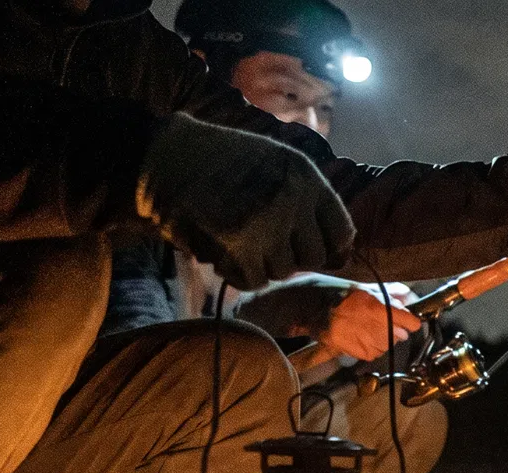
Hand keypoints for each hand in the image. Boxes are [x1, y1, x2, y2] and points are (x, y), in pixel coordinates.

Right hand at [135, 113, 354, 289]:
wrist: (165, 156)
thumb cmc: (220, 161)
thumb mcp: (275, 163)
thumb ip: (308, 202)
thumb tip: (341, 256)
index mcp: (307, 177)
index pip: (343, 233)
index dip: (330, 249)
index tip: (311, 251)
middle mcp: (295, 200)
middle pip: (313, 258)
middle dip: (290, 256)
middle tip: (262, 243)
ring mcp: (269, 224)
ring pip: (283, 271)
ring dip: (260, 263)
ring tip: (237, 240)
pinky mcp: (241, 246)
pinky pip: (255, 280)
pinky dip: (239, 273)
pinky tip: (224, 254)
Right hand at [320, 283, 418, 361]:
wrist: (318, 310)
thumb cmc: (343, 297)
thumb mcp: (369, 289)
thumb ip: (391, 294)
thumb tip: (406, 296)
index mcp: (384, 311)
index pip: (412, 323)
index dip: (411, 322)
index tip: (408, 322)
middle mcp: (380, 328)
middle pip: (401, 336)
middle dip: (394, 330)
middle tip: (379, 323)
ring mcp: (372, 342)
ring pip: (389, 345)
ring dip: (382, 339)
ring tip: (366, 329)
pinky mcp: (363, 353)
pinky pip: (376, 353)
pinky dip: (371, 347)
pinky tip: (360, 338)